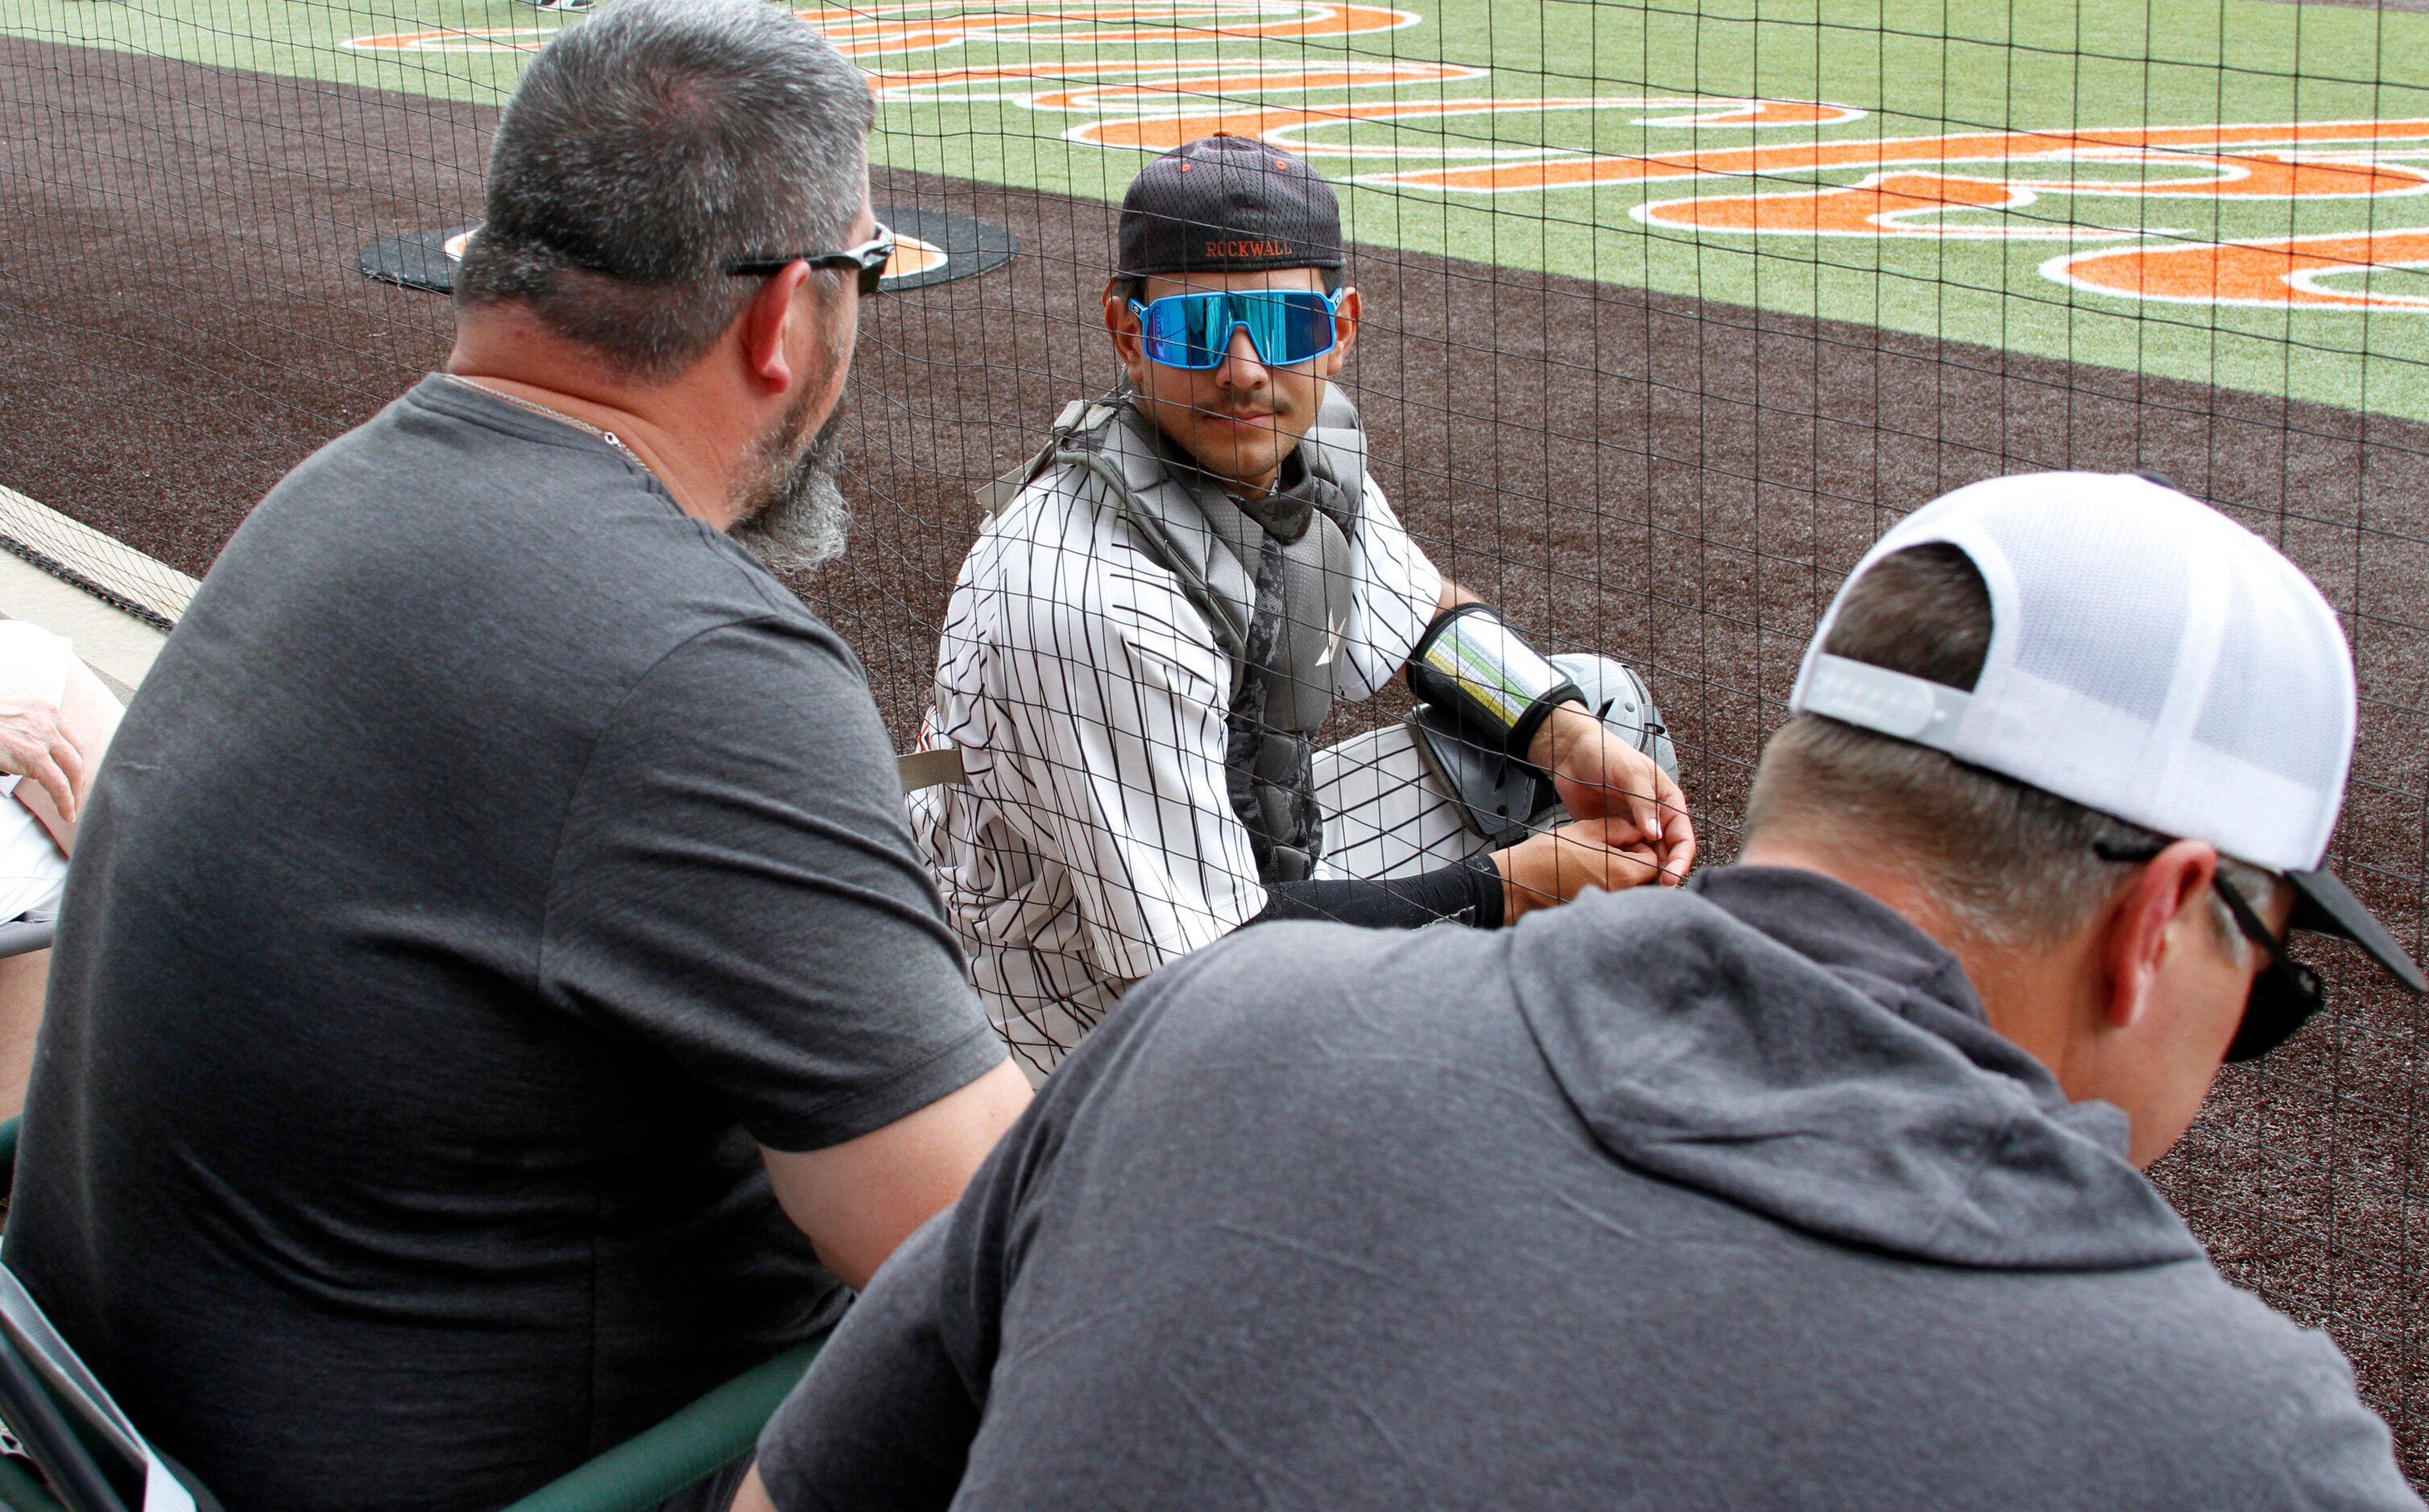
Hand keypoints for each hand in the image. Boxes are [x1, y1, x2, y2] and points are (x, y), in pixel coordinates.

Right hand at [0, 692, 83, 824]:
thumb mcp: (3, 709)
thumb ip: (18, 725)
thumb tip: (15, 760)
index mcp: (39, 703)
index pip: (66, 733)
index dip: (70, 755)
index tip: (70, 771)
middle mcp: (47, 715)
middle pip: (75, 749)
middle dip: (77, 774)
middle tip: (75, 792)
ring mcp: (43, 734)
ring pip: (73, 767)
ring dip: (75, 791)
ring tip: (72, 807)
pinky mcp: (34, 755)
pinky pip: (58, 783)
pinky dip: (65, 801)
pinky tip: (66, 812)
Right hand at [1491, 817, 1663, 922]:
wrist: (1518, 883)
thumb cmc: (1547, 856)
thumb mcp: (1586, 830)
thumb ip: (1620, 828)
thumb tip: (1641, 831)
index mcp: (1624, 873)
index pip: (1655, 860)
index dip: (1643, 847)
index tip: (1625, 841)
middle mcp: (1622, 895)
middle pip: (1648, 879)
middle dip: (1637, 862)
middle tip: (1612, 851)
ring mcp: (1611, 907)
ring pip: (1634, 890)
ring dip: (1625, 875)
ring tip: (1600, 863)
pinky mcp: (1598, 912)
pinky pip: (1617, 900)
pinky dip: (1612, 888)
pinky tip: (1591, 876)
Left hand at [1527, 700, 1694, 883]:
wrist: (1572, 754)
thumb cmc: (1605, 753)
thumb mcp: (1628, 774)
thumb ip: (1643, 802)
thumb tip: (1656, 834)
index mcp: (1668, 801)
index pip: (1683, 836)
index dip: (1680, 859)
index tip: (1671, 877)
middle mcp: (1655, 818)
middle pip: (1669, 853)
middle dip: (1666, 874)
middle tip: (1657, 894)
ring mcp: (1635, 828)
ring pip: (1648, 860)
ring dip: (1646, 876)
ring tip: (1639, 893)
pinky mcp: (1615, 836)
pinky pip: (1625, 857)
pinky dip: (1625, 870)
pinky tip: (1620, 883)